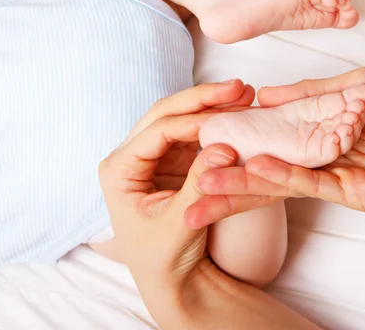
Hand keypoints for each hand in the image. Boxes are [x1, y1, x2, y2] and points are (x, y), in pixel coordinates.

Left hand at [97, 80, 253, 286]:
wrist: (171, 276)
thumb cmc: (164, 256)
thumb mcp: (180, 224)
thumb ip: (199, 185)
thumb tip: (225, 148)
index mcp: (119, 170)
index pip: (157, 132)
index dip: (194, 120)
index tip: (228, 117)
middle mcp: (132, 156)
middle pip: (166, 113)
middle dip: (202, 98)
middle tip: (238, 87)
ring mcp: (154, 156)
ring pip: (181, 117)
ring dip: (212, 105)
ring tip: (245, 94)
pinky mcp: (174, 161)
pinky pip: (195, 133)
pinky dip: (217, 123)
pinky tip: (240, 114)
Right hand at [187, 68, 364, 226]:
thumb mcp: (357, 85)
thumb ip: (309, 93)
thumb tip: (264, 95)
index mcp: (316, 127)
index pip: (267, 134)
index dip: (236, 138)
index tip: (201, 138)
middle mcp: (316, 154)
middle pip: (265, 165)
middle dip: (228, 175)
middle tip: (192, 182)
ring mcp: (330, 175)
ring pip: (279, 181)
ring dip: (243, 183)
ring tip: (207, 185)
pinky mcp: (349, 192)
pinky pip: (310, 183)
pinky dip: (282, 176)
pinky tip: (256, 169)